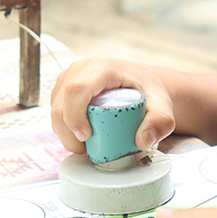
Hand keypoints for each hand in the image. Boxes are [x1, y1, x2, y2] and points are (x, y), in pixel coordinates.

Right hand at [50, 56, 175, 155]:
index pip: (77, 89)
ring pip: (54, 107)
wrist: (146, 84)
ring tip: (86, 143)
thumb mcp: (162, 106)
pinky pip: (56, 108)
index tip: (87, 137)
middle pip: (60, 102)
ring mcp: (71, 75)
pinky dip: (64, 126)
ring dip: (64, 131)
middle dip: (68, 132)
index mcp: (103, 68)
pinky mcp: (65, 86)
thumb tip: (143, 140)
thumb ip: (160, 122)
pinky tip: (80, 134)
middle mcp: (83, 68)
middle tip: (86, 149)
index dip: (74, 116)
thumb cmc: (150, 92)